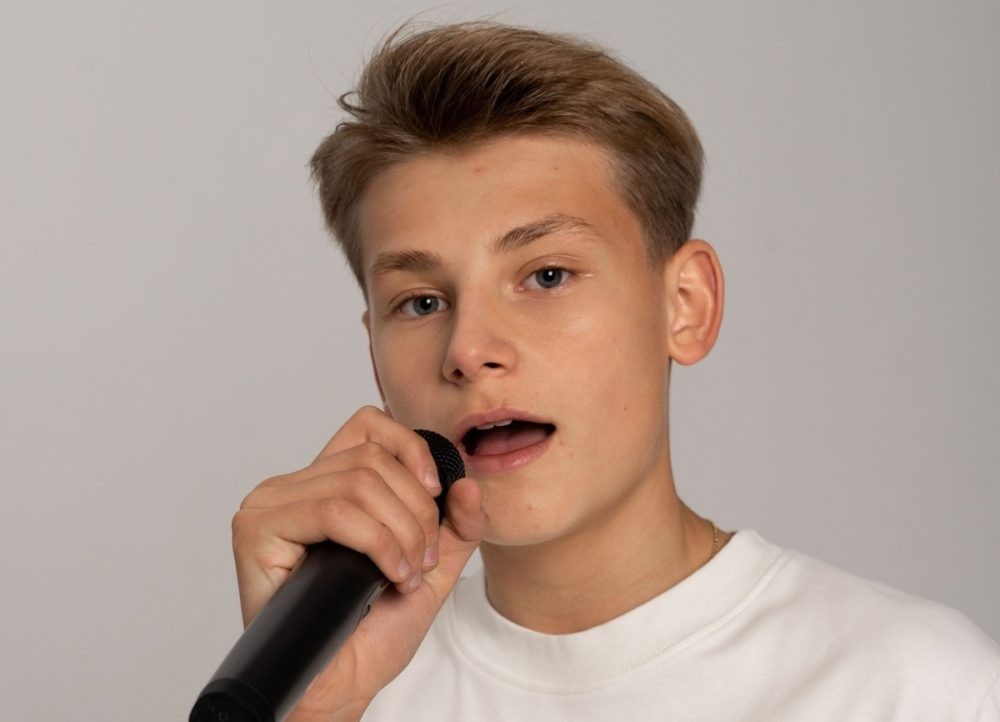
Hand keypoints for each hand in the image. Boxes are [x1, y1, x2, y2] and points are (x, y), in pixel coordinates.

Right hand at [231, 406, 486, 720]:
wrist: (343, 684)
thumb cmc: (374, 630)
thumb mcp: (432, 565)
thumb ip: (456, 523)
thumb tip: (466, 481)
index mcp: (328, 483)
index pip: (368, 424)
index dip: (410, 447)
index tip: (437, 493)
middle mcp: (294, 487)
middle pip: (372, 458)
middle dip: (416, 511)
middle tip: (420, 560)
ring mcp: (270, 506)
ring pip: (357, 482)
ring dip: (400, 532)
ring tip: (404, 573)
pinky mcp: (256, 531)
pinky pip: (332, 512)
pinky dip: (375, 543)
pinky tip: (386, 575)